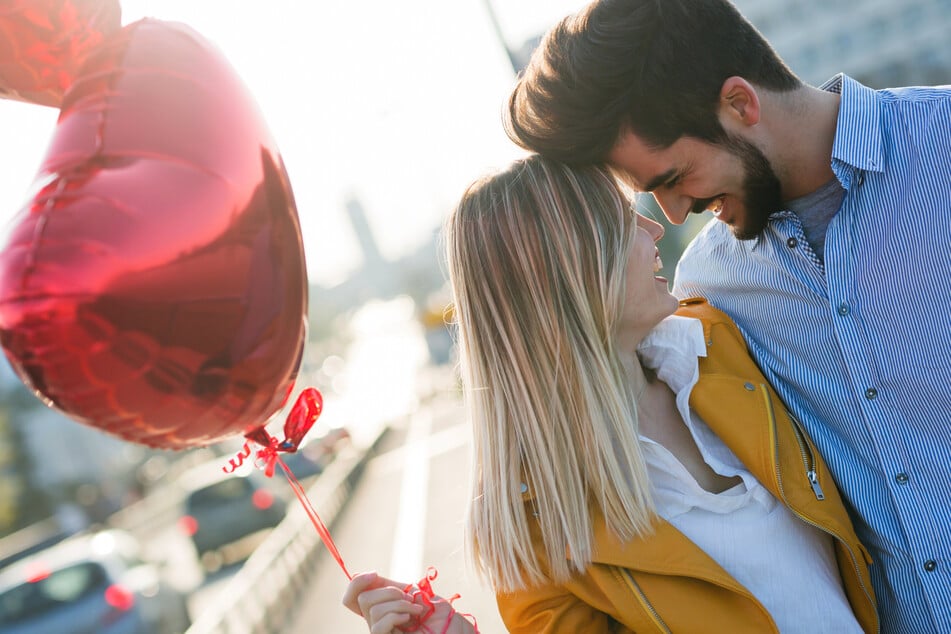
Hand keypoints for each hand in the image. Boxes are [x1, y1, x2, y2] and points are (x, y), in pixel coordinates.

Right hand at [343, 571, 476, 633]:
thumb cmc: (446, 619)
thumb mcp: (417, 595)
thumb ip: (393, 587)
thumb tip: (368, 576)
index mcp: (385, 612)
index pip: (353, 599)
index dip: (356, 583)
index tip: (373, 573)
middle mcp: (380, 625)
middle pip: (362, 600)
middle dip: (387, 591)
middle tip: (410, 598)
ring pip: (372, 610)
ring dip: (398, 603)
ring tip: (417, 610)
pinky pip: (378, 627)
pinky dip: (396, 615)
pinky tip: (412, 617)